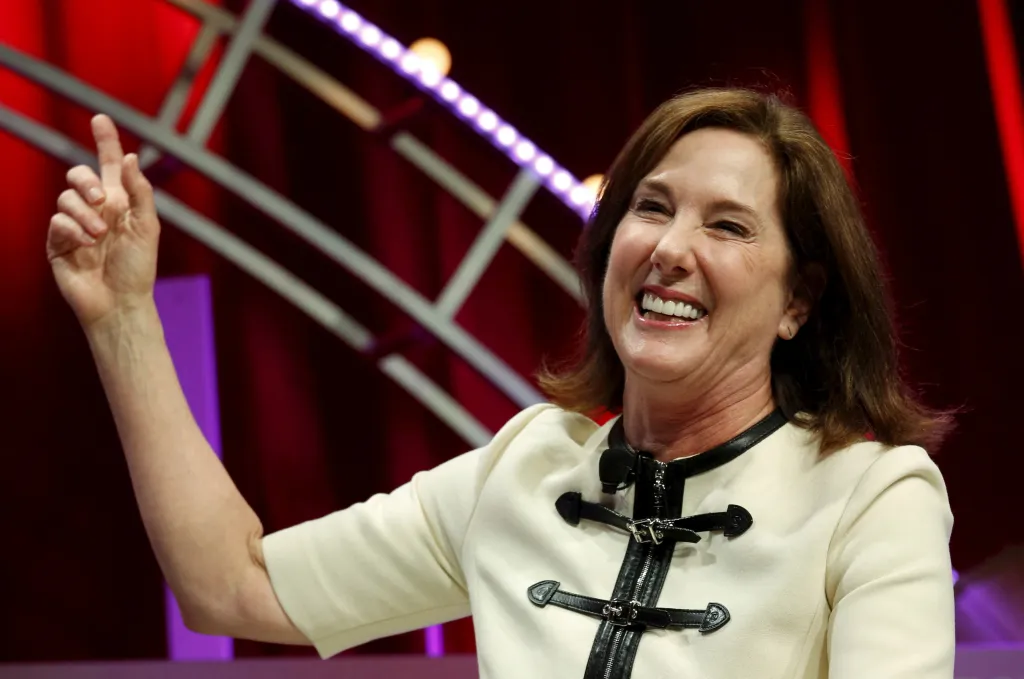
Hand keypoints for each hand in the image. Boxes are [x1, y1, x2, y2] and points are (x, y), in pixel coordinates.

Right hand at [46, 114, 159, 328]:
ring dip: (83, 214)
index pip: (110, 164)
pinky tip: (84, 245)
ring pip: (65, 198)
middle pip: (78, 175)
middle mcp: (96, 209)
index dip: (105, 141)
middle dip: (86, 181)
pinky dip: (71, 230)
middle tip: (100, 199)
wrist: (120, 302)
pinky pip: (57, 222)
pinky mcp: (58, 243)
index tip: (101, 118)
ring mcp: (75, 225)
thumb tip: (131, 158)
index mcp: (119, 202)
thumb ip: (140, 192)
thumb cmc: (138, 268)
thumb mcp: (147, 227)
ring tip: (98, 236)